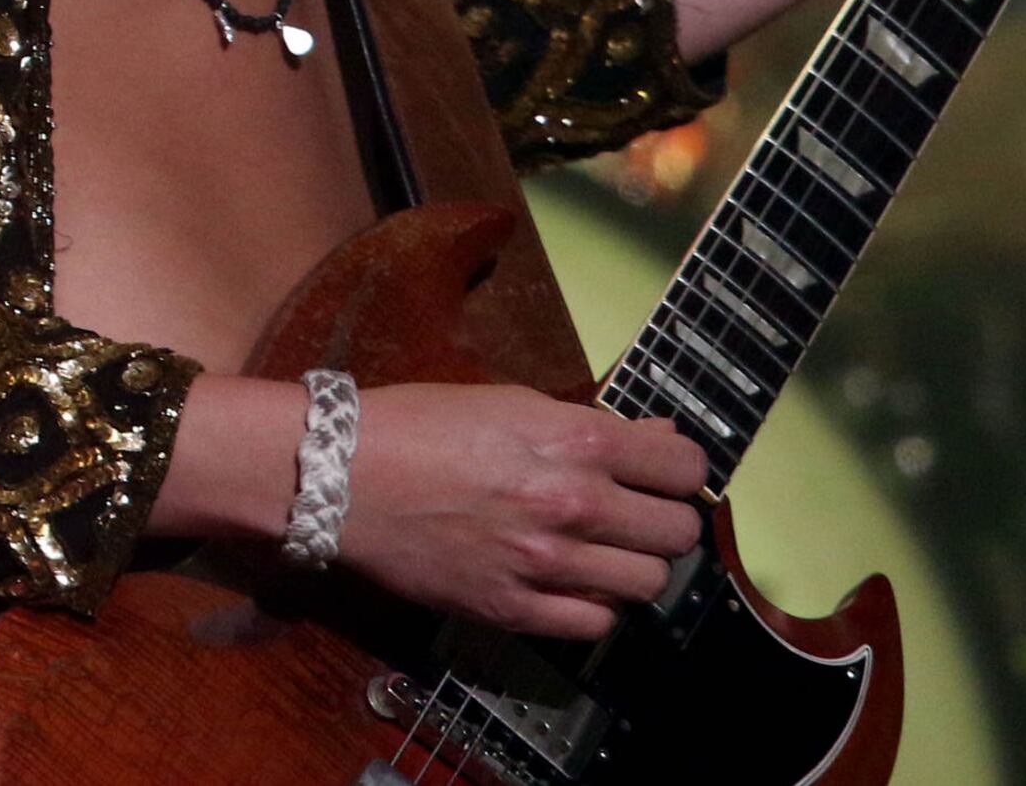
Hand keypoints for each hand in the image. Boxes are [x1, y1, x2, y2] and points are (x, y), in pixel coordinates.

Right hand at [336, 383, 707, 642]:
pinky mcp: (515, 610)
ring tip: (599, 550)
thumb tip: (659, 440)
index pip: (684, 467)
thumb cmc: (419, 424)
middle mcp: (575, 504)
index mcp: (575, 441)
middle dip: (663, 518)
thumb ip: (588, 424)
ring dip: (631, 564)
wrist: (341, 476)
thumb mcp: (509, 401)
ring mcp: (547, 564)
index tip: (662, 471)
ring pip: (648, 582)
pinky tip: (568, 582)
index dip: (680, 468)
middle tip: (634, 511)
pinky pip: (596, 624)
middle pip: (678, 532)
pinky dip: (593, 604)